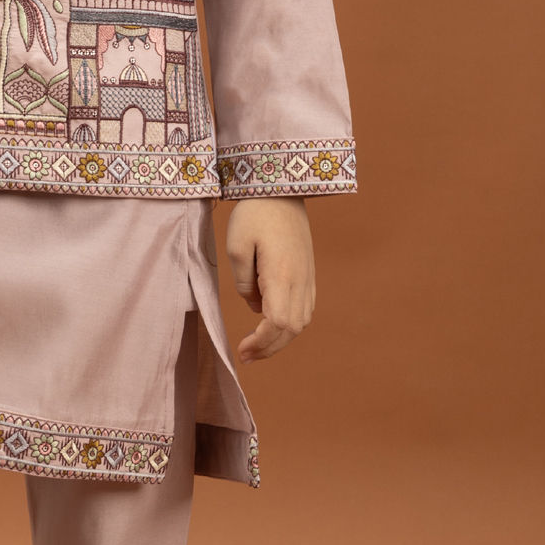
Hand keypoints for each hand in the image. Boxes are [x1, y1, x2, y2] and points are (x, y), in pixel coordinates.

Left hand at [225, 197, 315, 363]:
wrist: (281, 189)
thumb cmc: (254, 214)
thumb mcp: (236, 246)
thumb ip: (243, 283)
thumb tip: (254, 306)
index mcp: (282, 275)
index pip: (278, 324)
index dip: (262, 343)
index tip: (242, 350)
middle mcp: (301, 280)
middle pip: (292, 329)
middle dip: (270, 348)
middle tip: (246, 355)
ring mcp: (308, 277)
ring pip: (301, 321)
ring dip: (280, 338)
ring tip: (256, 344)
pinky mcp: (308, 272)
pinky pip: (304, 308)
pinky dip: (289, 323)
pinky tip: (271, 323)